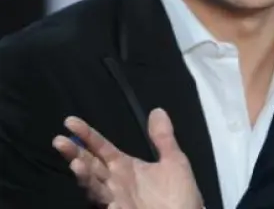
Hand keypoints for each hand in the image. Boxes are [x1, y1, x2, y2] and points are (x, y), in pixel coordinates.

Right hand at [53, 108, 202, 208]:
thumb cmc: (179, 194)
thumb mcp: (174, 161)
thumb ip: (163, 138)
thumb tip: (157, 110)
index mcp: (125, 167)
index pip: (102, 148)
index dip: (87, 135)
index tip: (70, 121)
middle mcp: (116, 182)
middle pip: (91, 165)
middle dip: (75, 154)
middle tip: (59, 140)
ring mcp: (116, 199)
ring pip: (94, 186)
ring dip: (84, 175)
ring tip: (75, 162)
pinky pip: (106, 202)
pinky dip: (99, 194)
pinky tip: (94, 186)